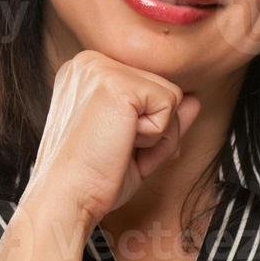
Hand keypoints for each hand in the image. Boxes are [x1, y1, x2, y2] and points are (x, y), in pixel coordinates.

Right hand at [29, 49, 201, 230]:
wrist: (65, 198)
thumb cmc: (90, 178)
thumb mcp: (132, 143)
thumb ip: (160, 118)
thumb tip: (194, 101)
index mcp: (85, 74)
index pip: (146, 89)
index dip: (144, 127)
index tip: (111, 146)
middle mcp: (89, 63)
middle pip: (162, 89)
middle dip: (154, 130)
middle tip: (115, 151)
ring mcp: (101, 68)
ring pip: (170, 96)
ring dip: (155, 134)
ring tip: (115, 146)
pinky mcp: (116, 84)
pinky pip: (169, 104)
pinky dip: (155, 136)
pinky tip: (120, 144)